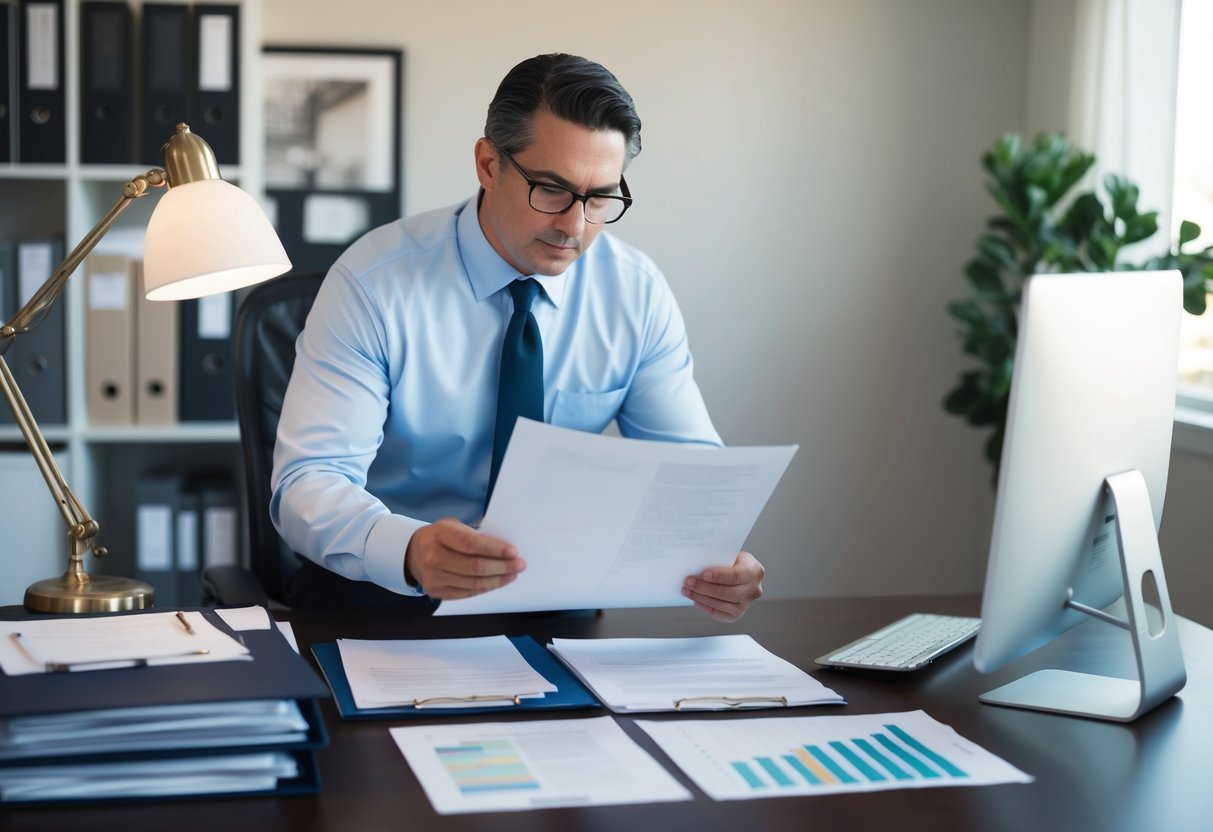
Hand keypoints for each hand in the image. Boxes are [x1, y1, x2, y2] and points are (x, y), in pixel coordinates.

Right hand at [404, 517, 525, 599]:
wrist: (412, 552)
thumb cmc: (441, 536)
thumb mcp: (453, 525)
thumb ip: (475, 533)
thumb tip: (504, 546)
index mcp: (438, 534)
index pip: (471, 544)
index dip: (494, 549)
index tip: (513, 551)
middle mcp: (433, 556)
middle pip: (474, 567)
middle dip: (502, 567)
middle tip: (519, 565)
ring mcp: (433, 577)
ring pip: (473, 583)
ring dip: (497, 580)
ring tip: (512, 574)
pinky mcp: (436, 592)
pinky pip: (467, 593)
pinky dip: (485, 588)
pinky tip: (497, 582)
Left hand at [682, 551, 764, 621]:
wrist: (745, 573)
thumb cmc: (735, 561)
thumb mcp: (731, 555)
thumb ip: (719, 560)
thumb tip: (697, 567)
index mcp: (754, 571)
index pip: (736, 576)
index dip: (719, 576)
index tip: (704, 575)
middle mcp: (753, 590)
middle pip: (727, 592)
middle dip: (705, 588)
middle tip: (689, 582)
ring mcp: (745, 604)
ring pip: (722, 605)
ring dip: (701, 598)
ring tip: (687, 591)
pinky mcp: (737, 614)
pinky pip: (719, 613)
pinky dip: (705, 607)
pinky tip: (695, 600)